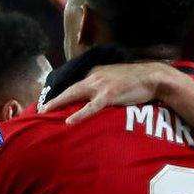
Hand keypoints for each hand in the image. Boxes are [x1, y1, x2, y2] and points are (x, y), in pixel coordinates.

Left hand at [41, 62, 168, 123]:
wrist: (153, 77)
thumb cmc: (137, 80)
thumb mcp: (116, 78)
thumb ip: (104, 84)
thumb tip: (95, 97)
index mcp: (96, 72)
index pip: (76, 84)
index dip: (63, 94)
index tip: (51, 102)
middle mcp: (95, 76)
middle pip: (70, 88)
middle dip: (54, 98)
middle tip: (41, 109)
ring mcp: (101, 85)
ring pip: (75, 94)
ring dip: (59, 103)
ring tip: (45, 112)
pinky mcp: (109, 95)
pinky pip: (91, 107)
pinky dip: (79, 114)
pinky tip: (69, 121)